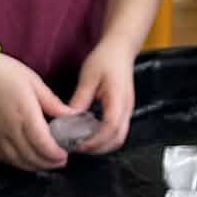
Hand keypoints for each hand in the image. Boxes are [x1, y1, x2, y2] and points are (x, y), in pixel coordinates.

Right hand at [0, 52, 71, 172]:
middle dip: (48, 163)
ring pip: (16, 160)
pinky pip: (1, 157)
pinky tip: (23, 160)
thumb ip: (52, 102)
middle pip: (31, 156)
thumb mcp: (34, 82)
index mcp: (25, 114)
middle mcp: (10, 129)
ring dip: (33, 166)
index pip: (43, 144)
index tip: (65, 154)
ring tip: (45, 163)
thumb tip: (71, 115)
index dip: (55, 154)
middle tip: (60, 161)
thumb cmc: (2, 72)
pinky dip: (15, 163)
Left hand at [64, 36, 137, 153]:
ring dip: (102, 145)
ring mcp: (127, 110)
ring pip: (119, 138)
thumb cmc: (107, 58)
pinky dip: (104, 138)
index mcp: (118, 98)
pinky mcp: (123, 110)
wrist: (121, 49)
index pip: (111, 127)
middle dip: (98, 148)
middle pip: (118, 139)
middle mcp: (127, 107)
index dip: (95, 140)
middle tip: (78, 148)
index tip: (79, 144)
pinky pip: (117, 131)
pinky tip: (90, 133)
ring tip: (82, 142)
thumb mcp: (88, 76)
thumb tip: (68, 119)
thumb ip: (80, 99)